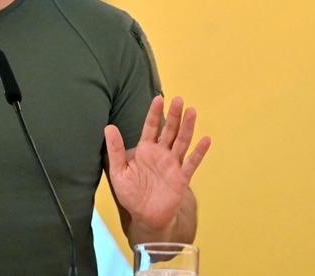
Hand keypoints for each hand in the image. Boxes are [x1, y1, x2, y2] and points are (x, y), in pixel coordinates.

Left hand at [104, 96, 210, 231]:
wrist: (145, 217)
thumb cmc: (131, 193)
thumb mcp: (118, 171)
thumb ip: (115, 149)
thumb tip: (108, 127)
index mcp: (145, 150)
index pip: (151, 127)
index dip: (154, 113)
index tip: (159, 98)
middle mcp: (161, 153)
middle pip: (169, 130)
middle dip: (174, 115)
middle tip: (179, 99)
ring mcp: (173, 164)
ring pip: (182, 142)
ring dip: (187, 127)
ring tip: (192, 111)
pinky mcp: (181, 177)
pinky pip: (192, 163)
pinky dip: (199, 152)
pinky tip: (206, 140)